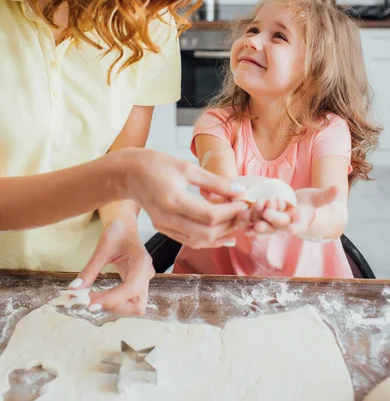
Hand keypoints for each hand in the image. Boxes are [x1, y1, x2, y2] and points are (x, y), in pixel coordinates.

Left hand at [71, 220, 154, 314]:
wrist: (124, 226)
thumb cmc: (117, 232)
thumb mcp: (102, 248)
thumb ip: (90, 270)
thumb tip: (74, 290)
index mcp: (141, 263)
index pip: (130, 289)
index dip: (111, 299)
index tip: (89, 302)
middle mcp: (146, 275)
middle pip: (137, 305)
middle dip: (114, 306)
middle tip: (90, 301)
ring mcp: (144, 281)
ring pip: (134, 307)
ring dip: (113, 306)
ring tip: (92, 299)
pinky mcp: (137, 284)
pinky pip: (129, 301)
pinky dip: (114, 303)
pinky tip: (99, 297)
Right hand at [116, 149, 247, 248]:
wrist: (127, 173)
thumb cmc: (155, 164)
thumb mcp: (187, 166)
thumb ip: (214, 181)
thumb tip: (239, 191)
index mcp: (173, 199)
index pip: (209, 214)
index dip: (231, 211)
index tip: (244, 202)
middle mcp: (167, 217)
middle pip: (206, 233)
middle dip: (229, 225)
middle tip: (243, 214)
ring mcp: (163, 226)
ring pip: (198, 241)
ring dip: (221, 236)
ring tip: (237, 224)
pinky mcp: (163, 229)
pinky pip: (189, 240)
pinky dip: (208, 239)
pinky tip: (222, 234)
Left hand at [242, 186, 338, 236]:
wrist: (302, 213)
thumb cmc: (311, 205)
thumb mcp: (319, 199)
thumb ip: (327, 196)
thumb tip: (338, 189)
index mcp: (301, 220)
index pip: (300, 224)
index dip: (296, 226)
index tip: (293, 229)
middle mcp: (288, 224)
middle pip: (280, 223)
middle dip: (273, 220)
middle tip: (266, 214)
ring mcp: (276, 223)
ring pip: (267, 224)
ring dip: (259, 223)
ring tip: (251, 223)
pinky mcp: (267, 220)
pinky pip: (257, 222)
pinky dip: (250, 224)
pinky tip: (242, 225)